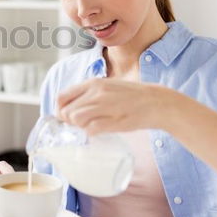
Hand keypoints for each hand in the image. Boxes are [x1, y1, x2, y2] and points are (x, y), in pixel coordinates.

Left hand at [57, 78, 171, 135]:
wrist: (156, 102)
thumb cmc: (130, 96)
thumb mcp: (106, 87)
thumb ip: (88, 95)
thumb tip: (69, 109)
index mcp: (92, 83)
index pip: (62, 97)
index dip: (60, 110)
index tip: (66, 117)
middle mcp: (96, 92)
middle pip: (66, 112)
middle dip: (70, 121)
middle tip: (81, 124)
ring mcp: (104, 106)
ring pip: (76, 120)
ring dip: (80, 127)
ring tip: (91, 126)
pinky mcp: (113, 120)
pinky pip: (90, 130)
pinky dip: (92, 133)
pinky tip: (100, 130)